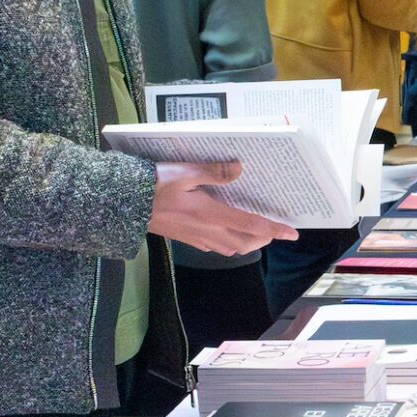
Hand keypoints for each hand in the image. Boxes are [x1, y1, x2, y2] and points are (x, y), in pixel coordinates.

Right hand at [147, 162, 295, 256]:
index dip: (274, 229)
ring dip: (248, 241)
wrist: (124, 205)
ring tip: (256, 229)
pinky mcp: (186, 238)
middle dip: (264, 238)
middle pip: (245, 242)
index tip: (292, 233)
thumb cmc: (153, 185)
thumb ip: (213, 171)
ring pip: (231, 247)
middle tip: (275, 228)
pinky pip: (215, 246)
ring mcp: (196, 237)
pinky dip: (229, 242)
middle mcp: (206, 230)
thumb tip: (239, 168)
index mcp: (210, 214)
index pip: (250, 224)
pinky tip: (227, 230)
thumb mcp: (183, 172)